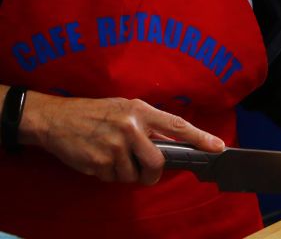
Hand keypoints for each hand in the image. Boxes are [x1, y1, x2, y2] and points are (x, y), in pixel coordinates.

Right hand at [18, 91, 224, 185]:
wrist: (56, 119)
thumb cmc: (96, 112)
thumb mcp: (126, 108)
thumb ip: (149, 123)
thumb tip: (173, 142)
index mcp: (140, 111)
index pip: (178, 126)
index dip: (200, 138)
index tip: (218, 147)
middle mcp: (130, 128)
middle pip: (157, 162)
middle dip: (153, 173)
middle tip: (146, 171)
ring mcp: (114, 147)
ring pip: (134, 175)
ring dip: (127, 172)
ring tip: (113, 155)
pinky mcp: (99, 163)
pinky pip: (114, 178)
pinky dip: (110, 174)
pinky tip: (100, 158)